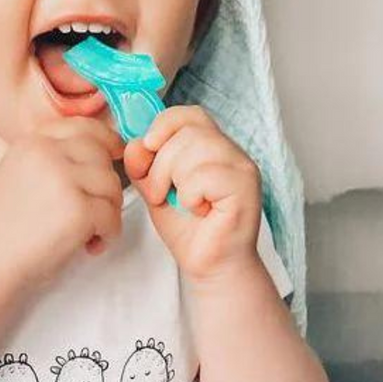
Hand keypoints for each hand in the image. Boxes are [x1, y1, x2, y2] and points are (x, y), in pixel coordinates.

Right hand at [0, 118, 129, 288]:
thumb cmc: (4, 230)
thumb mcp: (20, 176)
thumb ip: (54, 161)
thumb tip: (102, 154)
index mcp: (32, 143)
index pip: (83, 127)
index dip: (106, 142)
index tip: (114, 156)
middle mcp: (47, 153)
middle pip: (102, 157)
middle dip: (106, 187)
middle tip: (94, 213)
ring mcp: (63, 179)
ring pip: (112, 186)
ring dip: (108, 212)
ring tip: (88, 233)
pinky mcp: (78, 210)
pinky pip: (112, 216)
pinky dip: (108, 235)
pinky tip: (89, 246)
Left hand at [123, 105, 262, 284]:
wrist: (210, 267)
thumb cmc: (189, 231)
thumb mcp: (155, 190)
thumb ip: (144, 164)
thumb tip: (137, 142)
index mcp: (213, 147)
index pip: (188, 114)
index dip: (162, 127)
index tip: (148, 151)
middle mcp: (232, 152)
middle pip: (186, 131)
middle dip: (160, 164)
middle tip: (161, 194)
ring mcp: (242, 168)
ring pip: (194, 149)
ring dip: (174, 181)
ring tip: (181, 204)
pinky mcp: (245, 188)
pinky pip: (204, 175)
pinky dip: (190, 196)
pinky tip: (200, 211)